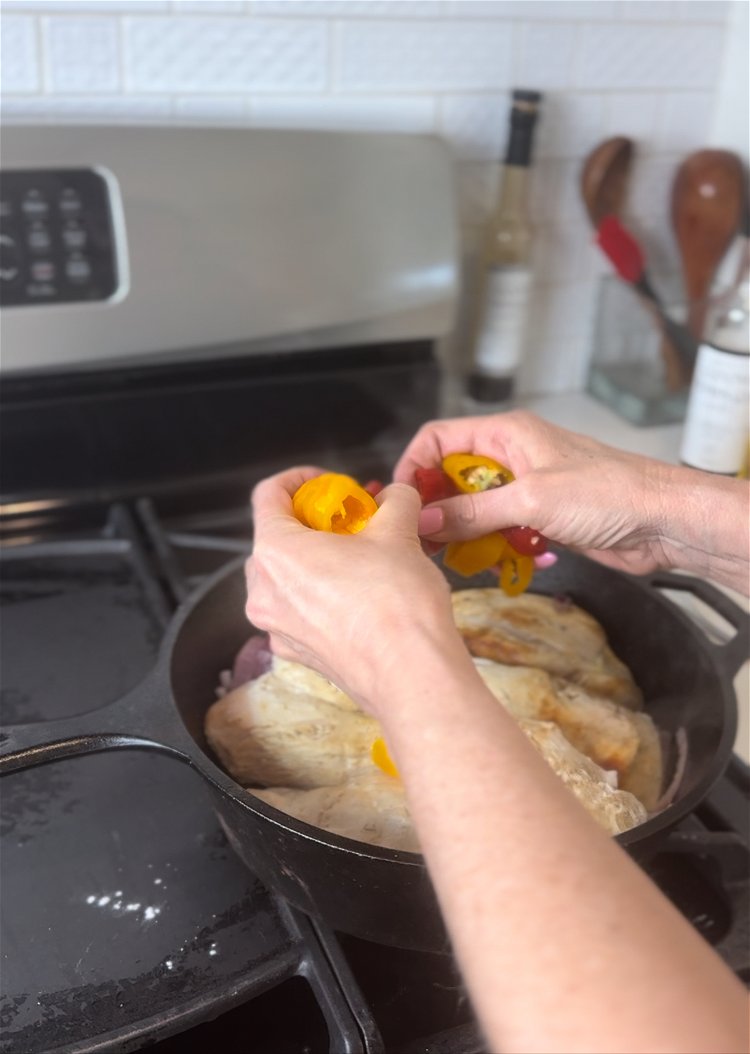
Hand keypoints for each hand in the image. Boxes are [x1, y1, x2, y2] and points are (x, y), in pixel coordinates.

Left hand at [245, 466, 458, 713]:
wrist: (411, 674)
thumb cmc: (396, 604)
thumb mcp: (400, 532)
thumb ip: (395, 502)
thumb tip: (397, 496)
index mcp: (275, 551)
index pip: (268, 495)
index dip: (299, 479)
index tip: (327, 483)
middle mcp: (264, 591)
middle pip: (275, 538)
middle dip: (312, 523)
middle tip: (350, 521)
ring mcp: (277, 627)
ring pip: (286, 578)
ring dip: (316, 559)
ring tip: (360, 558)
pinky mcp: (298, 653)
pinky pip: (299, 611)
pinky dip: (321, 595)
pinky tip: (360, 594)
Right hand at [394, 410, 670, 576]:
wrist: (664, 522)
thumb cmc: (608, 493)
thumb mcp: (532, 500)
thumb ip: (473, 513)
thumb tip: (421, 521)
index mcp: (506, 434)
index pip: (439, 438)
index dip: (414, 467)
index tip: (400, 503)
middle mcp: (511, 457)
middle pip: (452, 479)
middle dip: (436, 509)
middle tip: (422, 541)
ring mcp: (526, 490)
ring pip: (474, 510)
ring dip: (465, 535)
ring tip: (457, 560)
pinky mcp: (539, 519)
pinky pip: (500, 532)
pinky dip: (495, 549)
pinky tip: (501, 565)